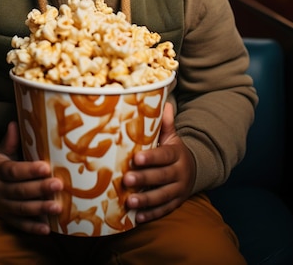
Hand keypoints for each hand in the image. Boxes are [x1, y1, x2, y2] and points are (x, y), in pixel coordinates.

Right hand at [0, 121, 62, 233]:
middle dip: (40, 189)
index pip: (14, 171)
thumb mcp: (1, 151)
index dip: (30, 170)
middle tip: (58, 185)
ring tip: (57, 207)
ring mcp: (2, 206)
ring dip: (40, 209)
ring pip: (21, 209)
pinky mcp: (6, 218)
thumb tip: (14, 123)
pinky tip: (47, 228)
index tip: (46, 167)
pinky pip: (19, 225)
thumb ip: (9, 140)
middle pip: (20, 191)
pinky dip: (33, 228)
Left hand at [123, 102, 195, 222]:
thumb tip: (165, 102)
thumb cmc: (173, 151)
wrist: (194, 170)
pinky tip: (138, 218)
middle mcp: (180, 173)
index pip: (164, 155)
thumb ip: (166, 123)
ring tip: (129, 202)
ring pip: (163, 196)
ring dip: (146, 200)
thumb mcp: (172, 137)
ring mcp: (179, 190)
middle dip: (144, 178)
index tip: (135, 158)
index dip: (150, 158)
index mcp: (177, 154)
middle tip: (126, 179)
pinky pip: (164, 210)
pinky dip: (152, 215)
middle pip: (162, 177)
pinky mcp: (176, 203)